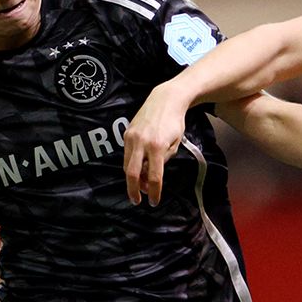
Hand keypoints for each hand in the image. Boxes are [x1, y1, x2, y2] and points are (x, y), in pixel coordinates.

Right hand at [123, 85, 193, 206]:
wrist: (165, 99)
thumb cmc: (175, 122)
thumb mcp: (175, 144)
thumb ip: (164, 160)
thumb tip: (151, 176)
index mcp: (157, 147)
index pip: (155, 176)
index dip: (154, 192)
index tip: (154, 201)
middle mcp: (141, 142)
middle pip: (133, 173)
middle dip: (134, 190)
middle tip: (137, 200)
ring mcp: (132, 137)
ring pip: (127, 165)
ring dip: (133, 178)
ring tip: (141, 185)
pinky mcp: (126, 133)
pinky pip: (127, 154)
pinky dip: (132, 164)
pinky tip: (139, 169)